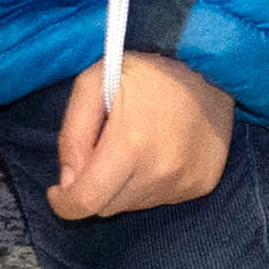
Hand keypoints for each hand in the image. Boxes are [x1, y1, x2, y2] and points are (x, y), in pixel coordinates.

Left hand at [46, 48, 231, 219]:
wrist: (210, 62)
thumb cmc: (147, 69)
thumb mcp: (94, 82)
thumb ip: (72, 135)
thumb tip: (68, 181)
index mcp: (131, 145)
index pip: (87, 202)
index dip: (65, 203)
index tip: (58, 190)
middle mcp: (161, 172)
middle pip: (108, 206)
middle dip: (96, 187)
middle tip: (105, 150)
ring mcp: (185, 181)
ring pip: (134, 204)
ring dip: (125, 185)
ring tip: (137, 145)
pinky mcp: (202, 184)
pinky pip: (162, 198)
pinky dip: (152, 182)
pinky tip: (161, 150)